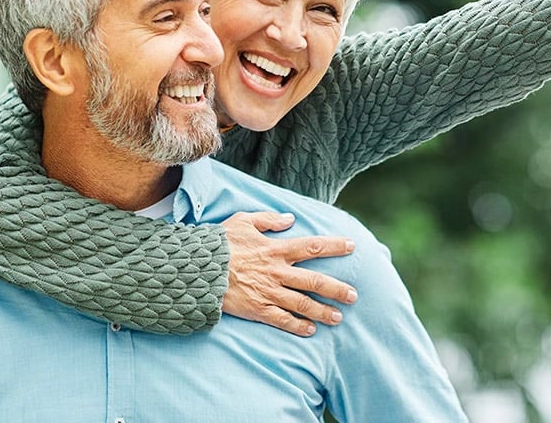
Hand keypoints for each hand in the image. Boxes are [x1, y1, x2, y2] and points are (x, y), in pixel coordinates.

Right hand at [221, 211, 357, 335]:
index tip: (352, 245)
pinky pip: (282, 320)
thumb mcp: (243, 221)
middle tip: (353, 295)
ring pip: (302, 304)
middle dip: (336, 289)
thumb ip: (268, 219)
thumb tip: (290, 218)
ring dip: (322, 311)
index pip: (312, 247)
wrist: (197, 269)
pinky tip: (310, 330)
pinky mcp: (257, 309)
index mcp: (275, 249)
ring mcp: (268, 292)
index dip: (334, 246)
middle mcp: (277, 272)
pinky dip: (297, 326)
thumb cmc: (219, 243)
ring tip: (338, 318)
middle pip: (314, 281)